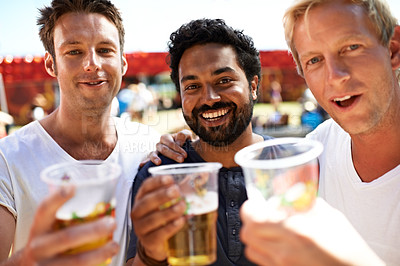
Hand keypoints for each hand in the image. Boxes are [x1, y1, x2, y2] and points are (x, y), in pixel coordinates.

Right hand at [4, 186, 117, 265]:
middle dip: (92, 231)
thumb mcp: (46, 229)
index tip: (73, 187)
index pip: (44, 210)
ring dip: (99, 253)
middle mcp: (38, 247)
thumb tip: (97, 197)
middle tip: (112, 223)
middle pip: (67, 238)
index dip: (57, 198)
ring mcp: (45, 265)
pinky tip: (107, 260)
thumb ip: (63, 217)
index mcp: (38, 228)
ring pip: (76, 261)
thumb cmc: (45, 242)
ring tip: (114, 245)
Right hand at [131, 175, 185, 260]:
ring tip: (182, 206)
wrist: (160, 244)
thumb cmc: (165, 218)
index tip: (170, 179)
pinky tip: (180, 221)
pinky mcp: (148, 242)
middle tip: (176, 191)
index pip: (146, 186)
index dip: (157, 182)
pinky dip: (170, 227)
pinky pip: (158, 234)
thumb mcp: (171, 202)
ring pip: (152, 219)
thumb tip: (204, 175)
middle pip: (147, 202)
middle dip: (162, 195)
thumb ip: (183, 189)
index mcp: (142, 198)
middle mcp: (138, 212)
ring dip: (168, 211)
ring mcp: (141, 228)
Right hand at [149, 129, 193, 164]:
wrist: (185, 149)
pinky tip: (141, 166)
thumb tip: (178, 142)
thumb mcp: (186, 136)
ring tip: (159, 163)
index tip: (185, 155)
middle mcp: (159, 144)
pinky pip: (148, 159)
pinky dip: (145, 162)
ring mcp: (156, 152)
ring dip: (156, 158)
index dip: (177, 149)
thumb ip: (183, 135)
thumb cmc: (185, 142)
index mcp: (166, 137)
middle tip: (181, 160)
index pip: (170, 143)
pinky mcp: (155, 159)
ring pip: (154, 154)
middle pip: (164, 149)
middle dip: (172, 155)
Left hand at [240, 198, 383, 265]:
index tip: (254, 204)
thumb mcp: (326, 214)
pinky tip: (276, 245)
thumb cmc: (346, 245)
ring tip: (266, 231)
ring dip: (254, 238)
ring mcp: (282, 265)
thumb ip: (303, 202)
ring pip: (250, 250)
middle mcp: (284, 250)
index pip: (252, 217)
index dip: (249, 208)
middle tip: (259, 216)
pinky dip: (263, 251)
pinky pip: (261, 261)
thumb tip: (287, 193)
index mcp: (295, 230)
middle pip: (247, 234)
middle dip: (250, 222)